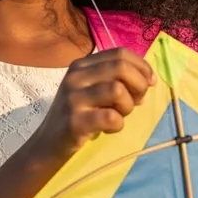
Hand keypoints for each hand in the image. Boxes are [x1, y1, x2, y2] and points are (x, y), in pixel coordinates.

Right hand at [31, 48, 156, 163]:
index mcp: (81, 64)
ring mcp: (73, 97)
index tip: (149, 83)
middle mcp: (75, 76)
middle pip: (121, 67)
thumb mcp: (92, 90)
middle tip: (137, 102)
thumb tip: (148, 80)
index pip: (120, 53)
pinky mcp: (75, 121)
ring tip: (119, 115)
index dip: (141, 66)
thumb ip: (116, 80)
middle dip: (139, 85)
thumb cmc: (77, 116)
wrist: (48, 144)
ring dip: (128, 106)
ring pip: (117, 90)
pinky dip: (118, 124)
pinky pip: (111, 117)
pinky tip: (110, 129)